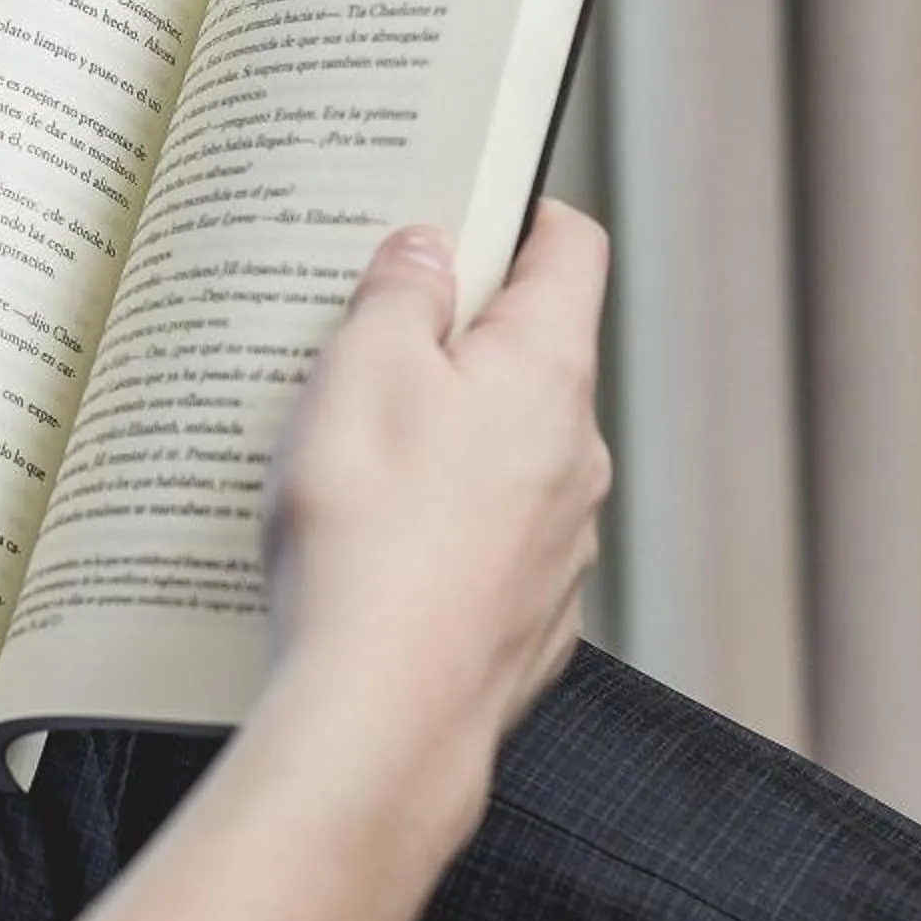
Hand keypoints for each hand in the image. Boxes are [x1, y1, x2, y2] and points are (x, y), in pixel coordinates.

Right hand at [257, 199, 613, 806]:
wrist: (379, 719)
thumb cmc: (368, 538)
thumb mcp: (360, 372)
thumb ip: (398, 294)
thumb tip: (427, 250)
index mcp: (546, 372)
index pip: (571, 249)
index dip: (522, 210)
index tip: (466, 201)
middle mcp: (576, 454)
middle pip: (531, 355)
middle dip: (455, 335)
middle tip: (364, 331)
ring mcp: (560, 544)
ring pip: (505, 456)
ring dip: (442, 440)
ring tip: (344, 454)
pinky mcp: (527, 619)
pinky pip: (484, 544)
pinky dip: (436, 530)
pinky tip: (366, 549)